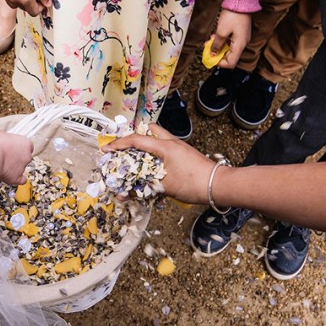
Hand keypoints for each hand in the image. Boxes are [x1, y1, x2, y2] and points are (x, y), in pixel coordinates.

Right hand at [0, 127, 32, 184]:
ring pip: (22, 167)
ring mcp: (23, 167)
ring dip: (15, 166)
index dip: (19, 146)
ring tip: (3, 164)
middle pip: (25, 156)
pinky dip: (17, 179)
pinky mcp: (17, 177)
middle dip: (17, 156)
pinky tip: (12, 176)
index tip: (12, 146)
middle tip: (6, 155)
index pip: (27, 145)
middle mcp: (28, 156)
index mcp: (26, 143)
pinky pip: (21, 180)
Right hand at [102, 124, 218, 203]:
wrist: (219, 186)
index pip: (136, 139)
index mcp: (164, 146)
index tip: (106, 149)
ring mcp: (179, 147)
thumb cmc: (193, 184)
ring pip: (157, 138)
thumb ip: (142, 189)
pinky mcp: (184, 154)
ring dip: (144, 145)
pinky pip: (164, 148)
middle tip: (122, 149)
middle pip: (148, 130)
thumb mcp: (164, 187)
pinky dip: (153, 153)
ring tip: (134, 158)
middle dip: (133, 137)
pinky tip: (151, 166)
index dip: (118, 144)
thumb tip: (124, 195)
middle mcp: (171, 142)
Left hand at [211, 10, 250, 67]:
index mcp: (239, 45)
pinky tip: (214, 37)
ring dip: (218, 47)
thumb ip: (216, 45)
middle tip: (207, 50)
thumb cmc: (232, 16)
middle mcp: (242, 44)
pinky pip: (229, 41)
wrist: (240, 1)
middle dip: (217, 54)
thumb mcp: (221, 32)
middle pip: (229, 56)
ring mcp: (241, 38)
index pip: (231, 63)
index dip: (220, 63)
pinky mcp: (239, 33)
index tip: (211, 58)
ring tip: (208, 42)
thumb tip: (213, 54)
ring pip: (228, 48)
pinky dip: (221, 41)